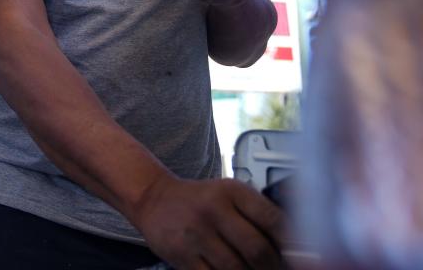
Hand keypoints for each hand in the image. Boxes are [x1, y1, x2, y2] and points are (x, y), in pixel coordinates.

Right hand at [131, 175, 284, 269]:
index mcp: (232, 192)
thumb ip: (257, 212)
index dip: (292, 243)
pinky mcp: (182, 254)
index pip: (273, 219)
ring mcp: (196, 233)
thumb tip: (293, 244)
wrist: (154, 199)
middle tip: (276, 268)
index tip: (299, 254)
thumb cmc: (199, 200)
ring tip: (253, 269)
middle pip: (258, 250)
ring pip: (237, 269)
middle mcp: (213, 209)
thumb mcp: (228, 193)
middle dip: (272, 266)